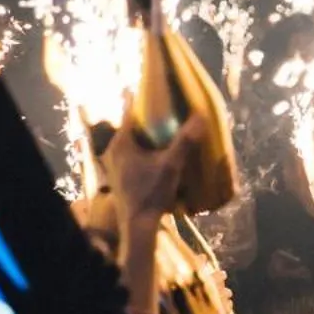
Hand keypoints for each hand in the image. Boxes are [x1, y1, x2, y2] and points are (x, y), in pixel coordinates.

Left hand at [103, 109, 210, 230]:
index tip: (151, 89)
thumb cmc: (151, 193)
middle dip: (146, 118)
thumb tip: (200, 117)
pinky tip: (156, 153)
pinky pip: (130, 154)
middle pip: (130, 126)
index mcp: (121, 143)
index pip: (129, 112)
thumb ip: (184, 142)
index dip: (140, 99)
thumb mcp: (171, 166)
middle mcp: (113, 151)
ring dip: (145, 135)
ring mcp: (114, 164)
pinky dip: (143, 149)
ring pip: (130, 141)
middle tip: (164, 109)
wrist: (138, 224)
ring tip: (163, 129)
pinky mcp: (119, 176)